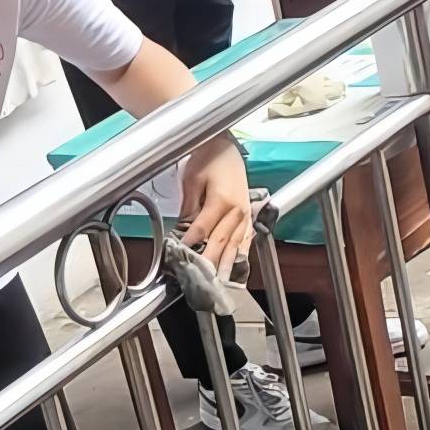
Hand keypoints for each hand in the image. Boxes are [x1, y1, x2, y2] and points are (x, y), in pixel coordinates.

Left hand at [179, 136, 253, 278]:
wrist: (225, 146)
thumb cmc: (207, 159)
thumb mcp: (191, 181)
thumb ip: (189, 208)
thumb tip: (183, 231)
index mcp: (221, 201)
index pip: (202, 229)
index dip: (191, 245)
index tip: (181, 259)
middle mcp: (237, 210)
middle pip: (220, 241)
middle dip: (210, 262)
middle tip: (202, 281)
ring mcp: (245, 214)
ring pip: (235, 244)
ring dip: (226, 264)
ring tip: (221, 283)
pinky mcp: (248, 214)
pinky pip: (245, 239)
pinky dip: (240, 254)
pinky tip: (236, 267)